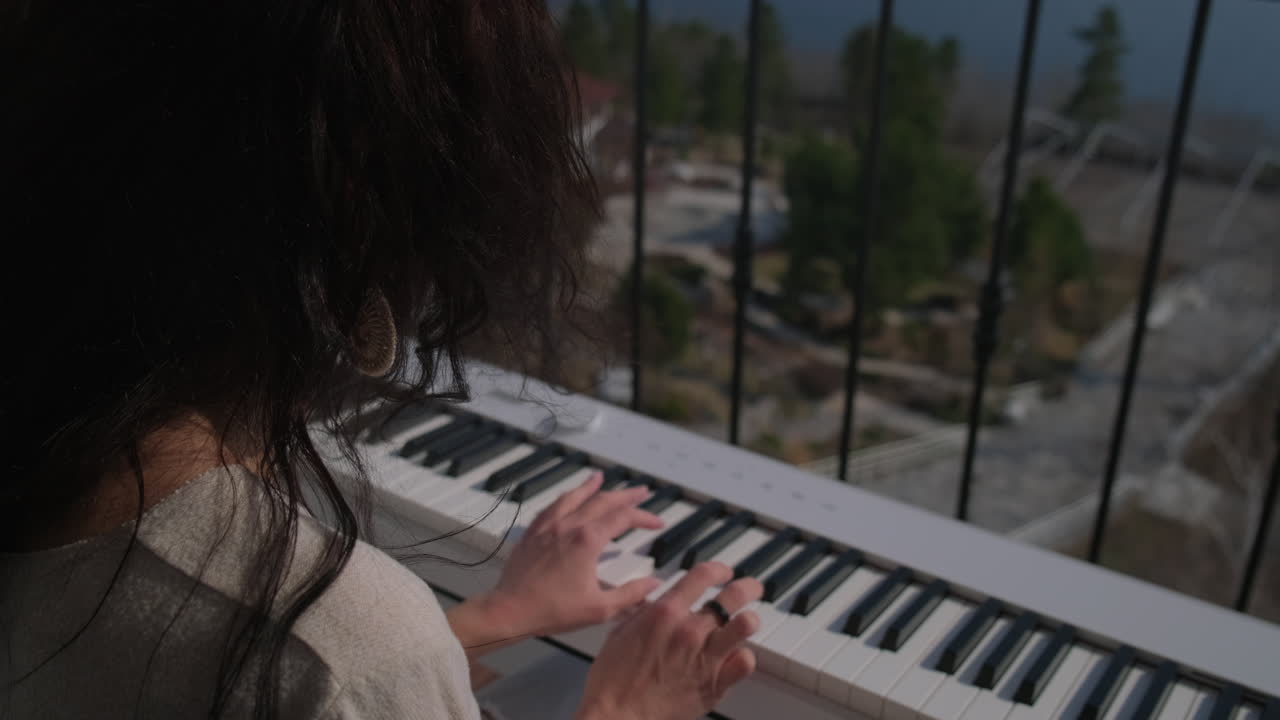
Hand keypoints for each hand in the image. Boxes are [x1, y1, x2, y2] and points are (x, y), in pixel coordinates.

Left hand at [479, 472, 664, 638]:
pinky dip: (565, 497)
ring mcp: (549, 526)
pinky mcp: (533, 532)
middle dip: (625, 495)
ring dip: (591, 487)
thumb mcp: (600, 608)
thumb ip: (630, 594)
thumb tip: (654, 583)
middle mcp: (569, 526)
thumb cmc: (554, 611)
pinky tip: (568, 497)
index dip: (644, 517)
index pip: (623, 518)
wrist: (511, 610)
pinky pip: (552, 507)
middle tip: (641, 491)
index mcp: (588, 541)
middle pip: (602, 501)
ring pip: (574, 497)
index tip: (657, 523)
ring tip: (600, 478)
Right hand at [576, 562, 762, 719]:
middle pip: (733, 596)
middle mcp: (689, 631)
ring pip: (744, 626)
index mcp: (665, 613)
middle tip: (752, 588)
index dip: (718, 570)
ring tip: (748, 620)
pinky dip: (744, 657)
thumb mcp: (620, 632)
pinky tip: (737, 656)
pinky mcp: (714, 684)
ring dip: (749, 619)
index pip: (702, 576)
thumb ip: (642, 612)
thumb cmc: (613, 679)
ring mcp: (704, 657)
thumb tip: (652, 601)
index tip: (723, 572)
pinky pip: (745, 662)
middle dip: (747, 588)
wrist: (617, 714)